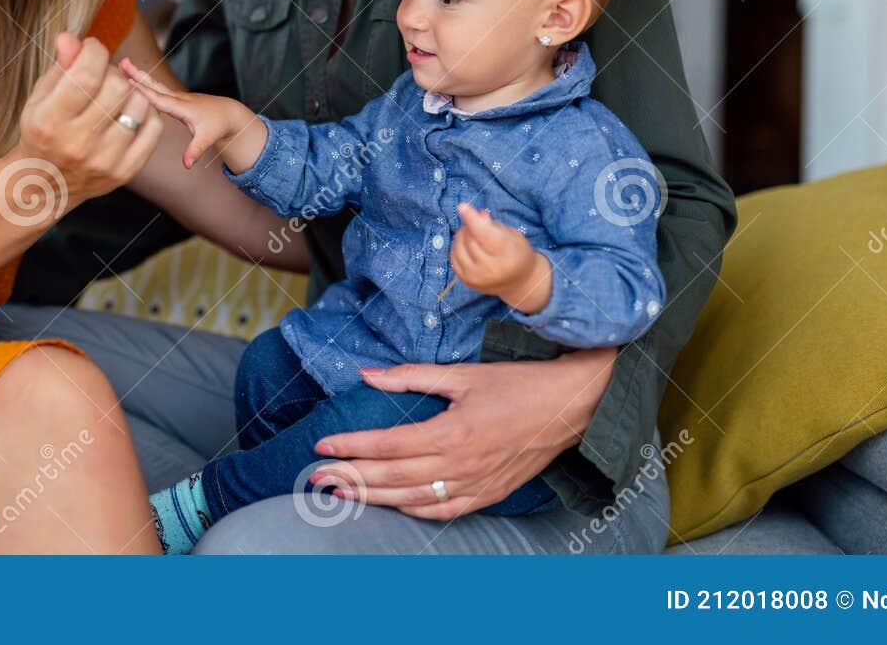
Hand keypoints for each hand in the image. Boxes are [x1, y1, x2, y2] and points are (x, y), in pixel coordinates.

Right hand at [13, 34, 163, 206]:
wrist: (45, 183)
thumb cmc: (43, 131)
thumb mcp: (41, 98)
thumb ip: (60, 68)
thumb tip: (71, 37)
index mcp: (50, 121)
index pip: (87, 73)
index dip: (94, 50)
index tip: (92, 49)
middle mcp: (78, 143)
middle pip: (117, 86)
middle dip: (112, 71)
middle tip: (101, 76)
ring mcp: (105, 160)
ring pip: (139, 104)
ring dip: (130, 90)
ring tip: (113, 95)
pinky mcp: (125, 171)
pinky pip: (153, 127)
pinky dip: (145, 112)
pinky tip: (127, 112)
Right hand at [118, 58, 266, 172]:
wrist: (228, 113)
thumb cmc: (218, 125)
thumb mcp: (208, 139)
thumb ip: (195, 150)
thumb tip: (187, 164)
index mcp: (184, 107)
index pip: (160, 99)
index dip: (144, 92)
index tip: (129, 82)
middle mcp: (178, 98)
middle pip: (155, 86)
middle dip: (139, 75)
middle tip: (123, 62)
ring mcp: (176, 97)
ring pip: (155, 84)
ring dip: (139, 74)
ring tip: (123, 63)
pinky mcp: (175, 98)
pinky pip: (157, 88)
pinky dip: (145, 82)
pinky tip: (134, 77)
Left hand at [308, 348, 616, 518]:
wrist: (570, 408)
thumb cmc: (516, 385)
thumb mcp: (462, 374)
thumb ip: (411, 376)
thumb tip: (368, 375)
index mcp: (452, 432)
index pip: (388, 445)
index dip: (352, 448)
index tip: (322, 447)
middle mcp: (461, 465)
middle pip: (393, 478)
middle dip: (351, 478)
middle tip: (317, 477)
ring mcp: (475, 485)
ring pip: (413, 500)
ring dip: (373, 499)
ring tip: (341, 494)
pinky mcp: (488, 495)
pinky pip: (442, 512)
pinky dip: (412, 511)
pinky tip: (390, 506)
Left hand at [450, 204, 551, 313]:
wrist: (518, 282)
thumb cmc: (517, 253)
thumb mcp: (512, 235)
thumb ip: (494, 226)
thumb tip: (478, 215)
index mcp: (507, 254)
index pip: (485, 234)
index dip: (472, 219)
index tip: (461, 206)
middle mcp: (490, 269)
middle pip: (469, 238)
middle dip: (471, 225)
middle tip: (479, 224)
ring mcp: (476, 277)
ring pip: (458, 247)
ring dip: (463, 236)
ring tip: (475, 236)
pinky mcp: (466, 281)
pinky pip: (453, 257)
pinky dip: (458, 247)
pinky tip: (468, 247)